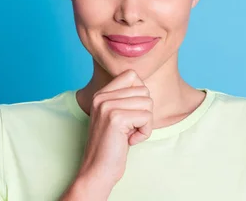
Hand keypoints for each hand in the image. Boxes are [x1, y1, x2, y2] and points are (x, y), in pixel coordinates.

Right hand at [76, 69, 153, 190]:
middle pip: (144, 90)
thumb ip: (126, 100)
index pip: (132, 75)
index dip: (140, 94)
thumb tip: (146, 88)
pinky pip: (146, 117)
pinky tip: (130, 141)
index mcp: (101, 94)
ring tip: (129, 134)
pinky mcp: (116, 118)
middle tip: (129, 128)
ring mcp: (107, 106)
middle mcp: (102, 96)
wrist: (97, 171)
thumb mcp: (116, 117)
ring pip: (148, 103)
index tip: (131, 114)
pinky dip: (144, 132)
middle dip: (144, 112)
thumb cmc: (112, 147)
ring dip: (145, 123)